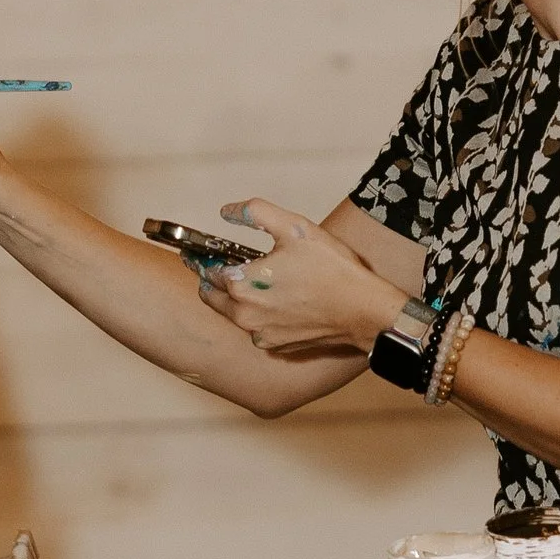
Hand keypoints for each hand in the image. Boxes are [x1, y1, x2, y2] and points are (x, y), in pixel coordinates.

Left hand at [194, 199, 394, 358]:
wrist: (364, 310)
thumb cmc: (332, 270)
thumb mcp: (294, 227)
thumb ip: (254, 212)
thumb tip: (228, 211)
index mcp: (242, 286)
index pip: (206, 272)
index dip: (200, 260)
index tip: (195, 255)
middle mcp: (245, 316)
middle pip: (214, 297)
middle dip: (214, 282)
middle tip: (223, 267)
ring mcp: (261, 335)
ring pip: (236, 314)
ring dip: (238, 300)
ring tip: (257, 281)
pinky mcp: (278, 347)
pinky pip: (258, 329)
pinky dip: (261, 316)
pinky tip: (279, 301)